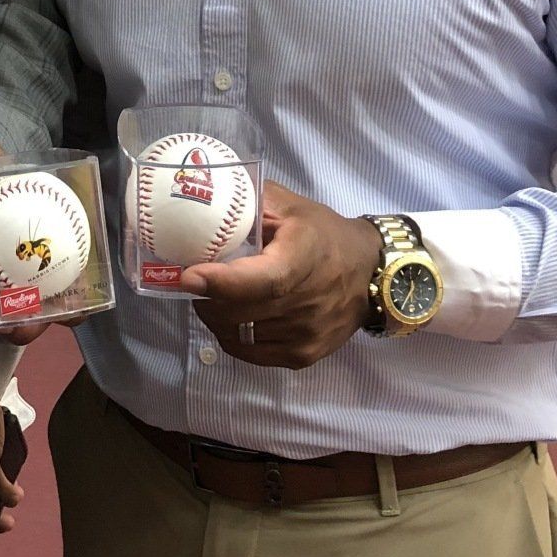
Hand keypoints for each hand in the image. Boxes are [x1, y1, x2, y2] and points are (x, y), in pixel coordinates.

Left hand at [179, 181, 380, 368]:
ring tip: (214, 297)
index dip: (222, 281)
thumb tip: (205, 200)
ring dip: (216, 317)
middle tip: (196, 280)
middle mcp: (308, 303)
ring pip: (239, 334)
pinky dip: (231, 336)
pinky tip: (231, 317)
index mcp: (304, 259)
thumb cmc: (323, 233)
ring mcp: (306, 335)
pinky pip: (250, 353)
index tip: (187, 276)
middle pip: (239, 311)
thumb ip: (250, 203)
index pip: (261, 280)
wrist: (370, 272)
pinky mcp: (304, 356)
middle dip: (206, 297)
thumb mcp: (290, 206)